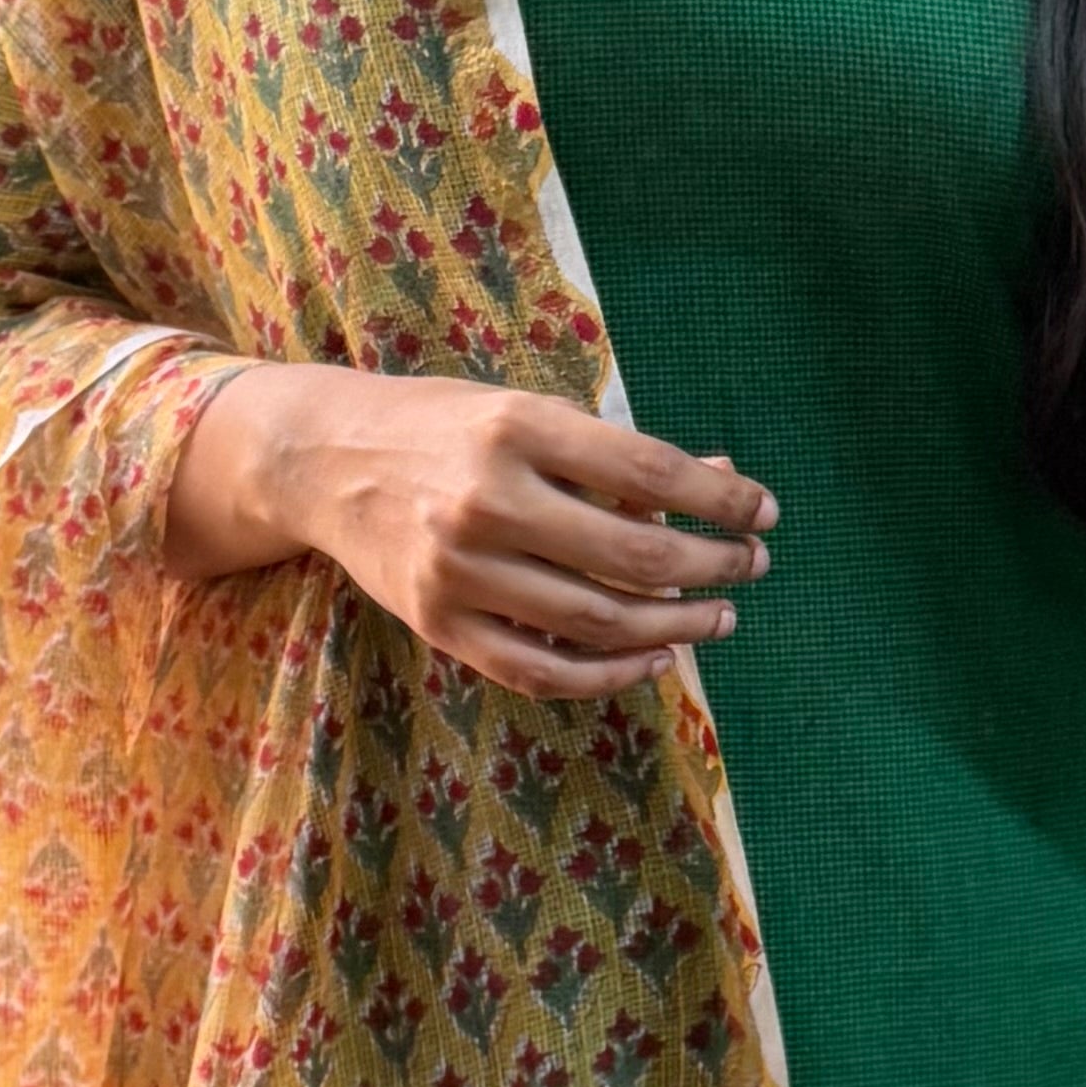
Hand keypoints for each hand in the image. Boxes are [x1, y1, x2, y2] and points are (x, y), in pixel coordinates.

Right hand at [167, 360, 771, 700]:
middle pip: (633, 556)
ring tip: (718, 616)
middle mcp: (486, 501)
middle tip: (752, 566)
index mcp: (516, 429)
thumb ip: (616, 453)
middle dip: (713, 565)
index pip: (649, 472)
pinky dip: (610, 673)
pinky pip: (543, 670)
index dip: (719, 499)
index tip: (763, 512)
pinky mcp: (440, 625)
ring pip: (598, 621)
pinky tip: (654, 657)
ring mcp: (459, 571)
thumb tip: (721, 478)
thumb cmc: (443, 427)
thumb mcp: (527, 413)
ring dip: (677, 626)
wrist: (322, 459)